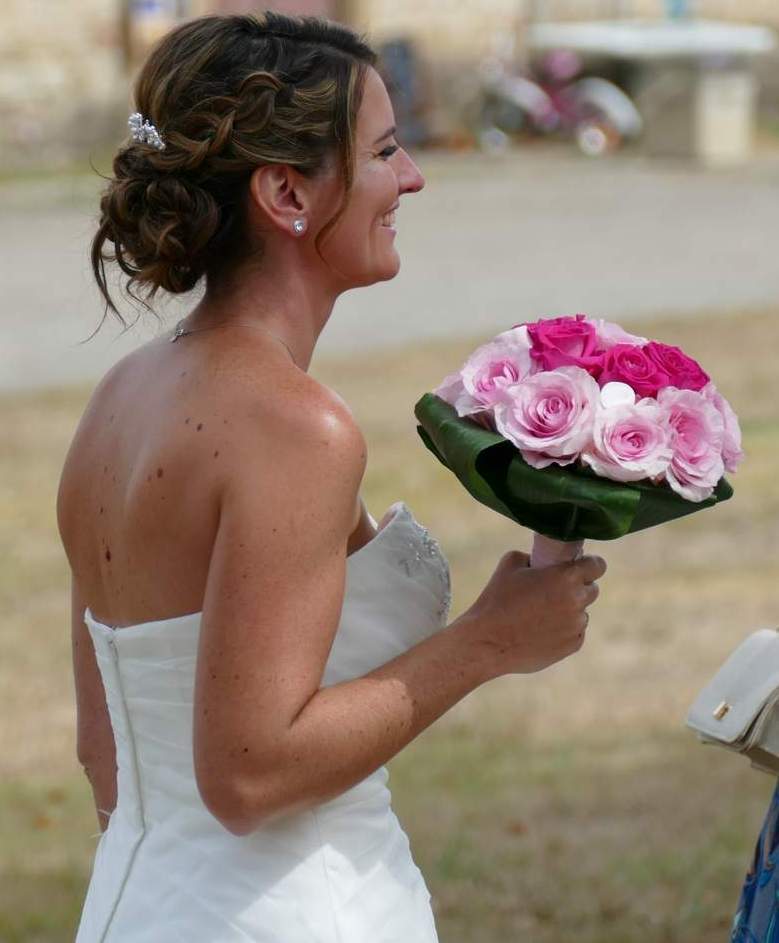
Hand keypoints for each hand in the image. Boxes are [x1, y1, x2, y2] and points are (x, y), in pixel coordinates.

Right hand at [456, 550, 606, 676]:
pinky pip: (575, 632)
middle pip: (591, 589)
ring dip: (568, 610)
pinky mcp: (572, 646)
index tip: (582, 565)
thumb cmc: (496, 599)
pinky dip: (563, 629)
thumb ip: (534, 556)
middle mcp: (577, 601)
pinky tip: (540, 630)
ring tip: (540, 614)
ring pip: (581, 612)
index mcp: (566, 576)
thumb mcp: (510, 563)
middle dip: (577, 587)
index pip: (598, 565)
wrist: (487, 641)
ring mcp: (576, 626)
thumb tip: (541, 559)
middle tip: (554, 590)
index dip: (590, 564)